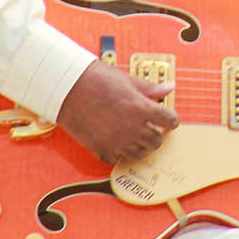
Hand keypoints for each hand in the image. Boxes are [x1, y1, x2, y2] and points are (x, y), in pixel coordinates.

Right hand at [55, 59, 178, 164]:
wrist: (67, 86)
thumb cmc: (95, 79)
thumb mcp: (127, 80)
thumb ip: (150, 88)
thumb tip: (168, 87)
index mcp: (141, 108)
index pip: (168, 120)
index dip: (171, 120)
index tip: (170, 121)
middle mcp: (131, 127)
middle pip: (156, 141)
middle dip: (157, 134)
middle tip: (153, 129)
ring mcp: (116, 140)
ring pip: (139, 154)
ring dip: (141, 146)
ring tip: (137, 138)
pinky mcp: (100, 147)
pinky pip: (116, 158)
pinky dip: (118, 153)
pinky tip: (116, 143)